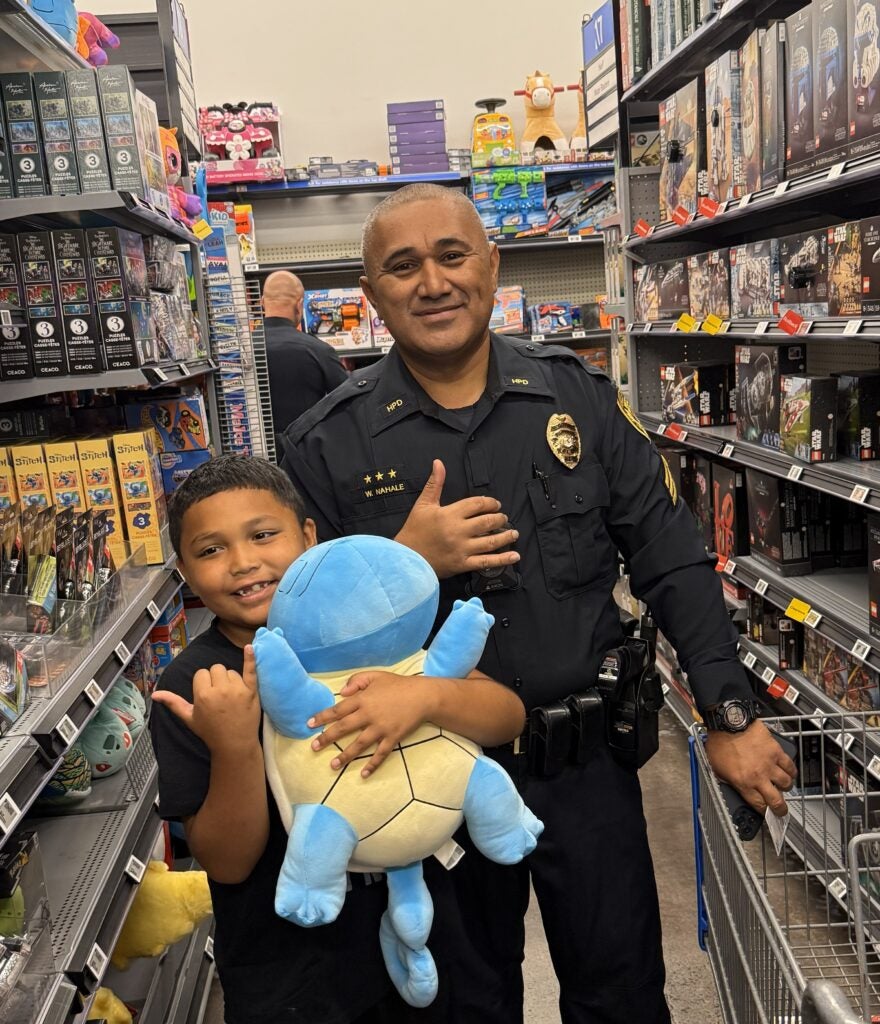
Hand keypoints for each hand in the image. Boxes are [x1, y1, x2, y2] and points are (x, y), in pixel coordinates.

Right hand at [152, 645, 260, 756]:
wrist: (234, 744)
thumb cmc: (210, 732)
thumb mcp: (188, 718)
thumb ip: (173, 703)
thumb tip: (154, 693)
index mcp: (203, 694)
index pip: (201, 673)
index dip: (203, 683)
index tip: (206, 695)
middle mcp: (220, 689)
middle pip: (216, 668)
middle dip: (215, 678)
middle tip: (218, 694)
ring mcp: (237, 689)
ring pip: (231, 671)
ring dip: (230, 679)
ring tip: (230, 695)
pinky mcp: (252, 690)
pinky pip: (251, 670)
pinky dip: (250, 658)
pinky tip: (249, 647)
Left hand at [307, 672, 439, 777]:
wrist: (423, 696)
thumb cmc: (398, 685)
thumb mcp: (376, 676)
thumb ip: (357, 681)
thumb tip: (341, 692)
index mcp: (363, 699)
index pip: (338, 709)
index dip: (322, 717)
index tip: (309, 725)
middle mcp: (369, 714)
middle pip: (344, 728)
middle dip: (327, 738)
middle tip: (314, 747)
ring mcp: (381, 728)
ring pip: (359, 744)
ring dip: (345, 755)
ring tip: (333, 765)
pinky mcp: (393, 737)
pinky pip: (381, 753)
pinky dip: (372, 764)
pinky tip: (363, 774)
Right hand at [395, 459, 519, 578]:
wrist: (406, 558)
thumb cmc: (414, 530)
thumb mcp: (423, 504)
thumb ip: (435, 483)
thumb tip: (439, 463)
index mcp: (449, 514)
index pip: (476, 504)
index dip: (489, 502)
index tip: (495, 504)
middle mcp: (458, 531)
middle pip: (487, 521)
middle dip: (499, 518)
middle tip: (504, 517)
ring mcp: (462, 549)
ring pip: (491, 541)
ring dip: (506, 536)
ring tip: (514, 533)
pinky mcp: (463, 564)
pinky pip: (486, 562)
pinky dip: (503, 559)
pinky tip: (514, 556)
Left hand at [705, 719, 796, 816]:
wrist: (728, 722)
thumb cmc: (720, 741)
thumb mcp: (716, 767)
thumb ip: (727, 780)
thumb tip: (732, 786)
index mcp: (742, 782)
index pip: (758, 805)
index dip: (764, 812)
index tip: (766, 813)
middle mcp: (758, 776)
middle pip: (776, 800)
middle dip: (780, 809)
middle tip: (781, 810)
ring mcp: (769, 764)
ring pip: (786, 784)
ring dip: (785, 787)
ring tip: (782, 785)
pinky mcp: (776, 752)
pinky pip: (790, 766)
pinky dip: (791, 771)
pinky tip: (789, 772)